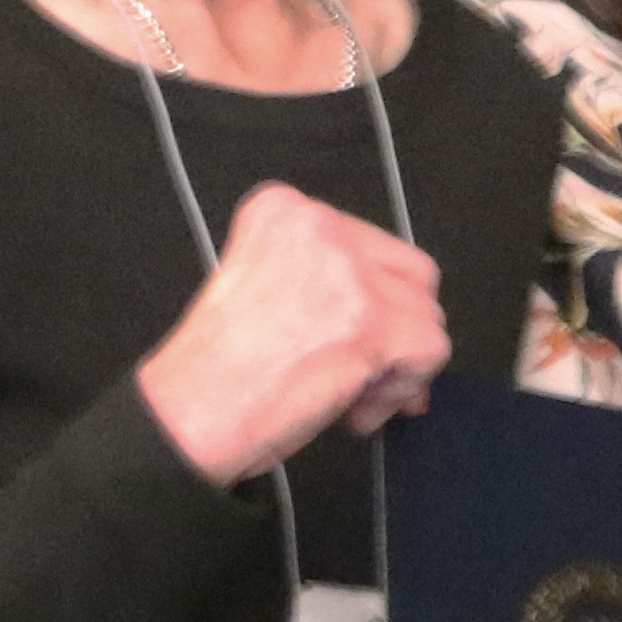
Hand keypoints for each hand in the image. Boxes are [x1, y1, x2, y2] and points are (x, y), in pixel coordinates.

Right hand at [135, 184, 447, 483]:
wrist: (189, 412)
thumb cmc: (216, 366)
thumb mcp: (262, 283)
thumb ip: (327, 282)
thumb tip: (401, 317)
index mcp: (284, 209)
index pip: (368, 245)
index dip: (368, 299)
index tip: (338, 338)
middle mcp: (321, 226)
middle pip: (410, 274)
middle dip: (397, 329)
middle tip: (359, 372)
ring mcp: (350, 273)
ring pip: (426, 316)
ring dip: (397, 367)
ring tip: (347, 396)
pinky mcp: (375, 322)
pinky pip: (432, 351)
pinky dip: (402, 390)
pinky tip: (353, 410)